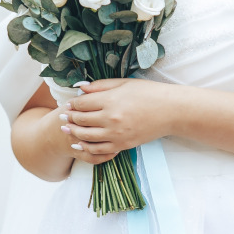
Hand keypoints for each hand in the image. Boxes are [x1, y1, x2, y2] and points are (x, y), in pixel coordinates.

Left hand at [57, 78, 173, 164]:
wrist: (170, 111)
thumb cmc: (149, 93)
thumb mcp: (124, 83)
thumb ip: (101, 86)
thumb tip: (80, 87)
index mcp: (110, 100)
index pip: (82, 103)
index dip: (72, 103)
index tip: (68, 103)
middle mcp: (110, 118)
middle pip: (80, 120)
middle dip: (69, 118)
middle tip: (63, 117)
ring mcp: (116, 134)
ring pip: (86, 137)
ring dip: (73, 133)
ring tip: (67, 130)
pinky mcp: (122, 145)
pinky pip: (98, 150)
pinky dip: (86, 147)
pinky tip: (80, 144)